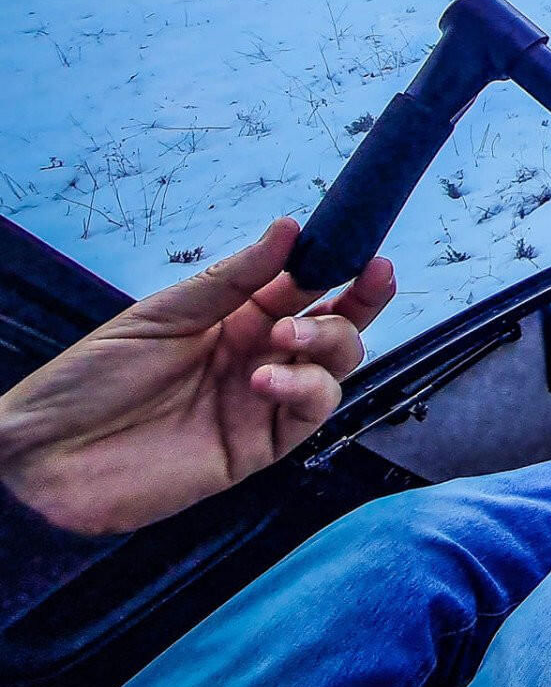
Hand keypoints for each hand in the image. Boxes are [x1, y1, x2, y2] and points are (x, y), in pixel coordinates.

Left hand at [0, 218, 394, 535]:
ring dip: (328, 341)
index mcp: (238, 315)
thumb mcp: (162, 314)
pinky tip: (266, 380)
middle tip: (363, 280)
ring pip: (335, 366)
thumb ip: (234, 278)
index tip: (367, 251)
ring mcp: (264, 400)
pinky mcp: (260, 445)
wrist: (47, 459)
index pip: (309, 285)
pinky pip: (310, 412)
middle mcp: (260, 353)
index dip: (343, 266)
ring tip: (286, 337)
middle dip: (361, 301)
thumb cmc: (91, 380)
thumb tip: (290, 228)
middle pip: (339, 324)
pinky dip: (304, 389)